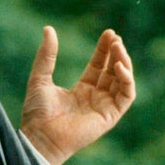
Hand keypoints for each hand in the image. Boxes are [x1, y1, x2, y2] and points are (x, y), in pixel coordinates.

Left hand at [20, 27, 134, 164]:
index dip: (104, 49)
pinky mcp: (110, 117)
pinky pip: (126, 96)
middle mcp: (95, 98)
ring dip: (123, 63)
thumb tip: (48, 28)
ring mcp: (104, 107)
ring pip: (123, 82)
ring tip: (118, 47)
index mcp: (81, 90)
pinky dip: (127, 80)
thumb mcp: (40, 77)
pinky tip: (119, 67)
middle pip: (112, 71)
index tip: (109, 33)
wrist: (39, 135)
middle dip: (116, 53)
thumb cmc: (37, 112)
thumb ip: (46, 55)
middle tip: (115, 38)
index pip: (99, 66)